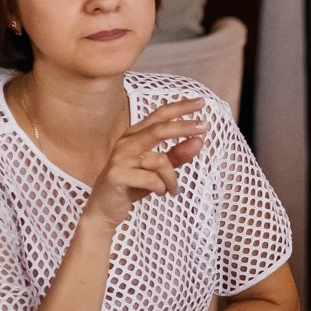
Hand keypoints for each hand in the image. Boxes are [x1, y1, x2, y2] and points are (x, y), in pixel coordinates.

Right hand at [81, 98, 209, 227]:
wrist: (105, 208)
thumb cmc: (132, 185)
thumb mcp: (159, 170)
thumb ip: (177, 155)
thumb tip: (199, 140)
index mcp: (135, 135)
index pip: (160, 115)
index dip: (180, 107)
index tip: (201, 102)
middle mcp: (127, 142)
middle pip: (159, 129)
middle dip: (184, 127)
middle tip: (205, 127)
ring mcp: (121, 158)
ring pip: (159, 160)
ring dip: (171, 177)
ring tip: (173, 189)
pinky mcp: (118, 175)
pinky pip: (151, 179)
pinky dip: (161, 187)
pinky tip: (160, 192)